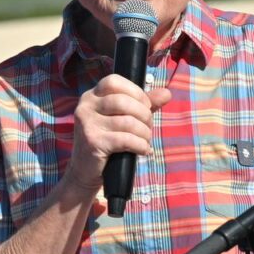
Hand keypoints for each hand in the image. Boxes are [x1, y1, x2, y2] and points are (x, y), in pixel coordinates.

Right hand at [64, 74, 170, 192]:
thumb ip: (144, 105)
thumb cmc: (108, 142)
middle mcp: (86, 106)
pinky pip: (126, 139)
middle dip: (144, 114)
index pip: (114, 81)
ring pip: (127, 121)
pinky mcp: (93, 142)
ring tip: (146, 140)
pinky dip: (141, 145)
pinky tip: (144, 150)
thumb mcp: (125, 119)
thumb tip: (167, 93)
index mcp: (91, 96)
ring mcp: (87, 124)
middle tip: (148, 127)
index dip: (136, 92)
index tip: (146, 106)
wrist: (86, 172)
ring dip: (144, 133)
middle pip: (123, 101)